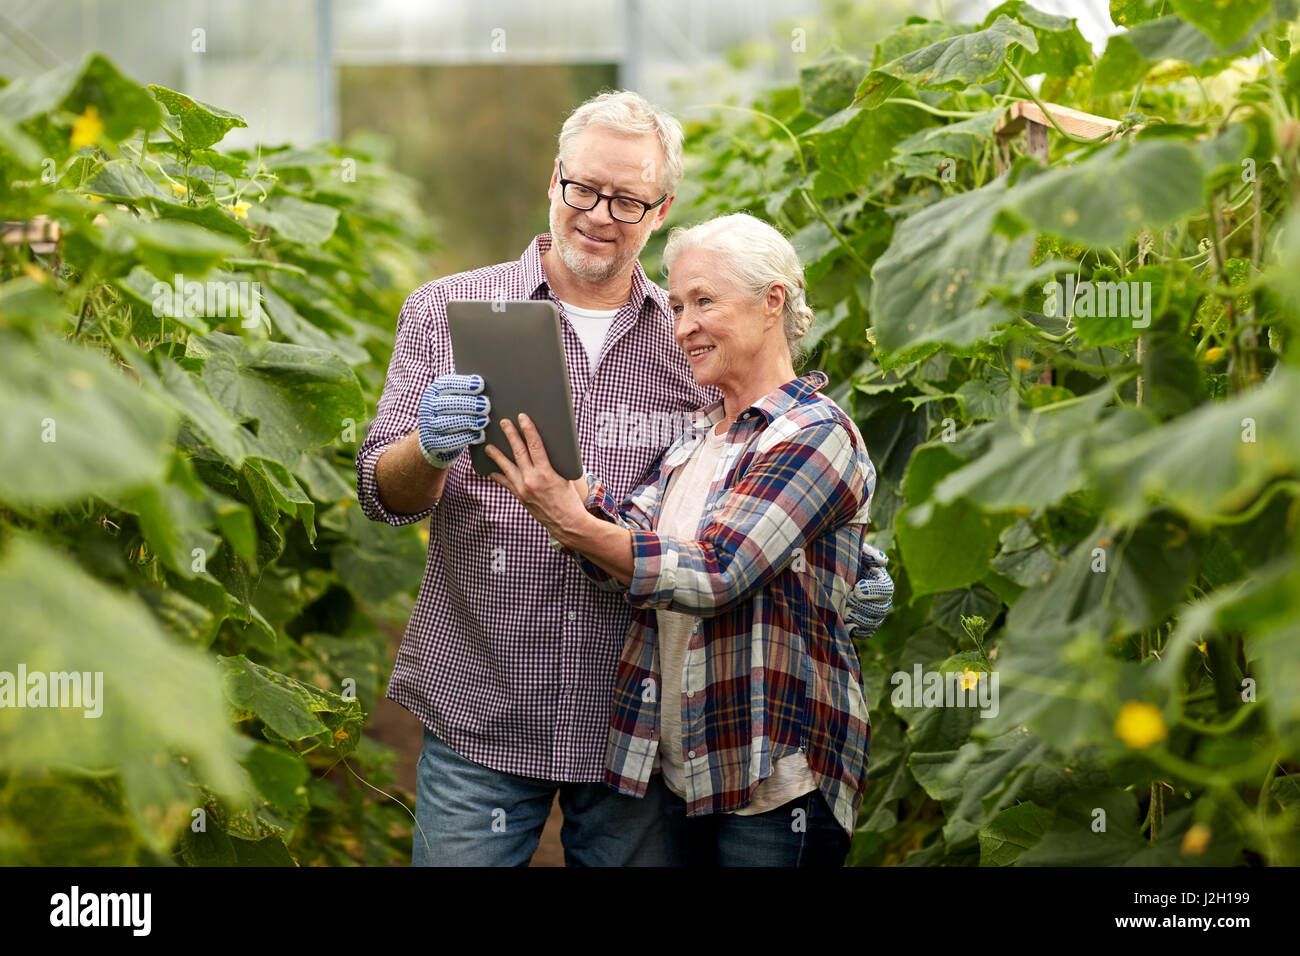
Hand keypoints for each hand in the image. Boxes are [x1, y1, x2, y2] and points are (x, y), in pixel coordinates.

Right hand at [417, 373, 489, 468]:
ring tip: (484, 420)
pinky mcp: (433, 442)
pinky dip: (467, 438)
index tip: (481, 385)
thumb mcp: (453, 397)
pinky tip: (480, 435)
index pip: (447, 384)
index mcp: (434, 391)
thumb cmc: (450, 411)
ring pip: (447, 422)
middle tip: (486, 405)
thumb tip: (486, 383)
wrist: (433, 436)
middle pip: (447, 404)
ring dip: (468, 421)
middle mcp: (428, 406)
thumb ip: (465, 390)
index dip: (464, 384)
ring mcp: (429, 425)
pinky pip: (450, 441)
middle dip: (468, 404)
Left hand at [485, 413, 588, 543]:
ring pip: (507, 467)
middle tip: (504, 423)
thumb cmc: (570, 499)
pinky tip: (493, 470)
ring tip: (489, 446)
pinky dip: (499, 475)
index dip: (528, 429)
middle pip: (518, 452)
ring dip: (497, 455)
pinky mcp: (520, 497)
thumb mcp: (566, 477)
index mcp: (547, 472)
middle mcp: (532, 480)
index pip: (535, 445)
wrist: (567, 523)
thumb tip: (544, 448)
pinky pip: (506, 483)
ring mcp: (524, 489)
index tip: (522, 418)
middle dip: (510, 435)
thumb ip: (554, 463)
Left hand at [845, 542, 892, 639]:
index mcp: (882, 581)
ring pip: (874, 622)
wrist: (828, 574)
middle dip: (864, 606)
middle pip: (881, 609)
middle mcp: (882, 600)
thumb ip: (868, 554)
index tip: (857, 588)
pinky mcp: (863, 626)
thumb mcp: (855, 552)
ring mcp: (873, 615)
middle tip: (848, 600)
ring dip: (860, 619)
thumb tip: (882, 561)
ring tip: (845, 612)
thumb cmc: (843, 560)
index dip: (874, 591)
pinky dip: (857, 631)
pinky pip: (865, 633)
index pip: (886, 589)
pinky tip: (846, 624)